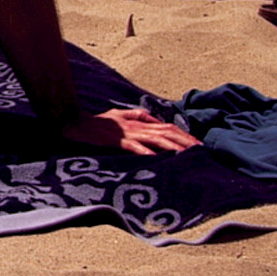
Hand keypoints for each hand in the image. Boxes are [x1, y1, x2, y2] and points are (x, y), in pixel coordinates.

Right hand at [61, 108, 200, 154]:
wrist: (74, 121)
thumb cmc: (97, 122)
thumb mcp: (120, 116)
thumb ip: (139, 116)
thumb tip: (158, 121)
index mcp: (139, 122)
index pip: (168, 127)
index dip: (185, 134)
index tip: (200, 144)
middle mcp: (137, 126)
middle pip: (168, 132)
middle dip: (186, 141)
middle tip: (203, 151)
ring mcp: (127, 133)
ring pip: (156, 138)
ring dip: (174, 147)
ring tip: (188, 155)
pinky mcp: (115, 140)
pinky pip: (134, 146)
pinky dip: (147, 152)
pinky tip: (157, 159)